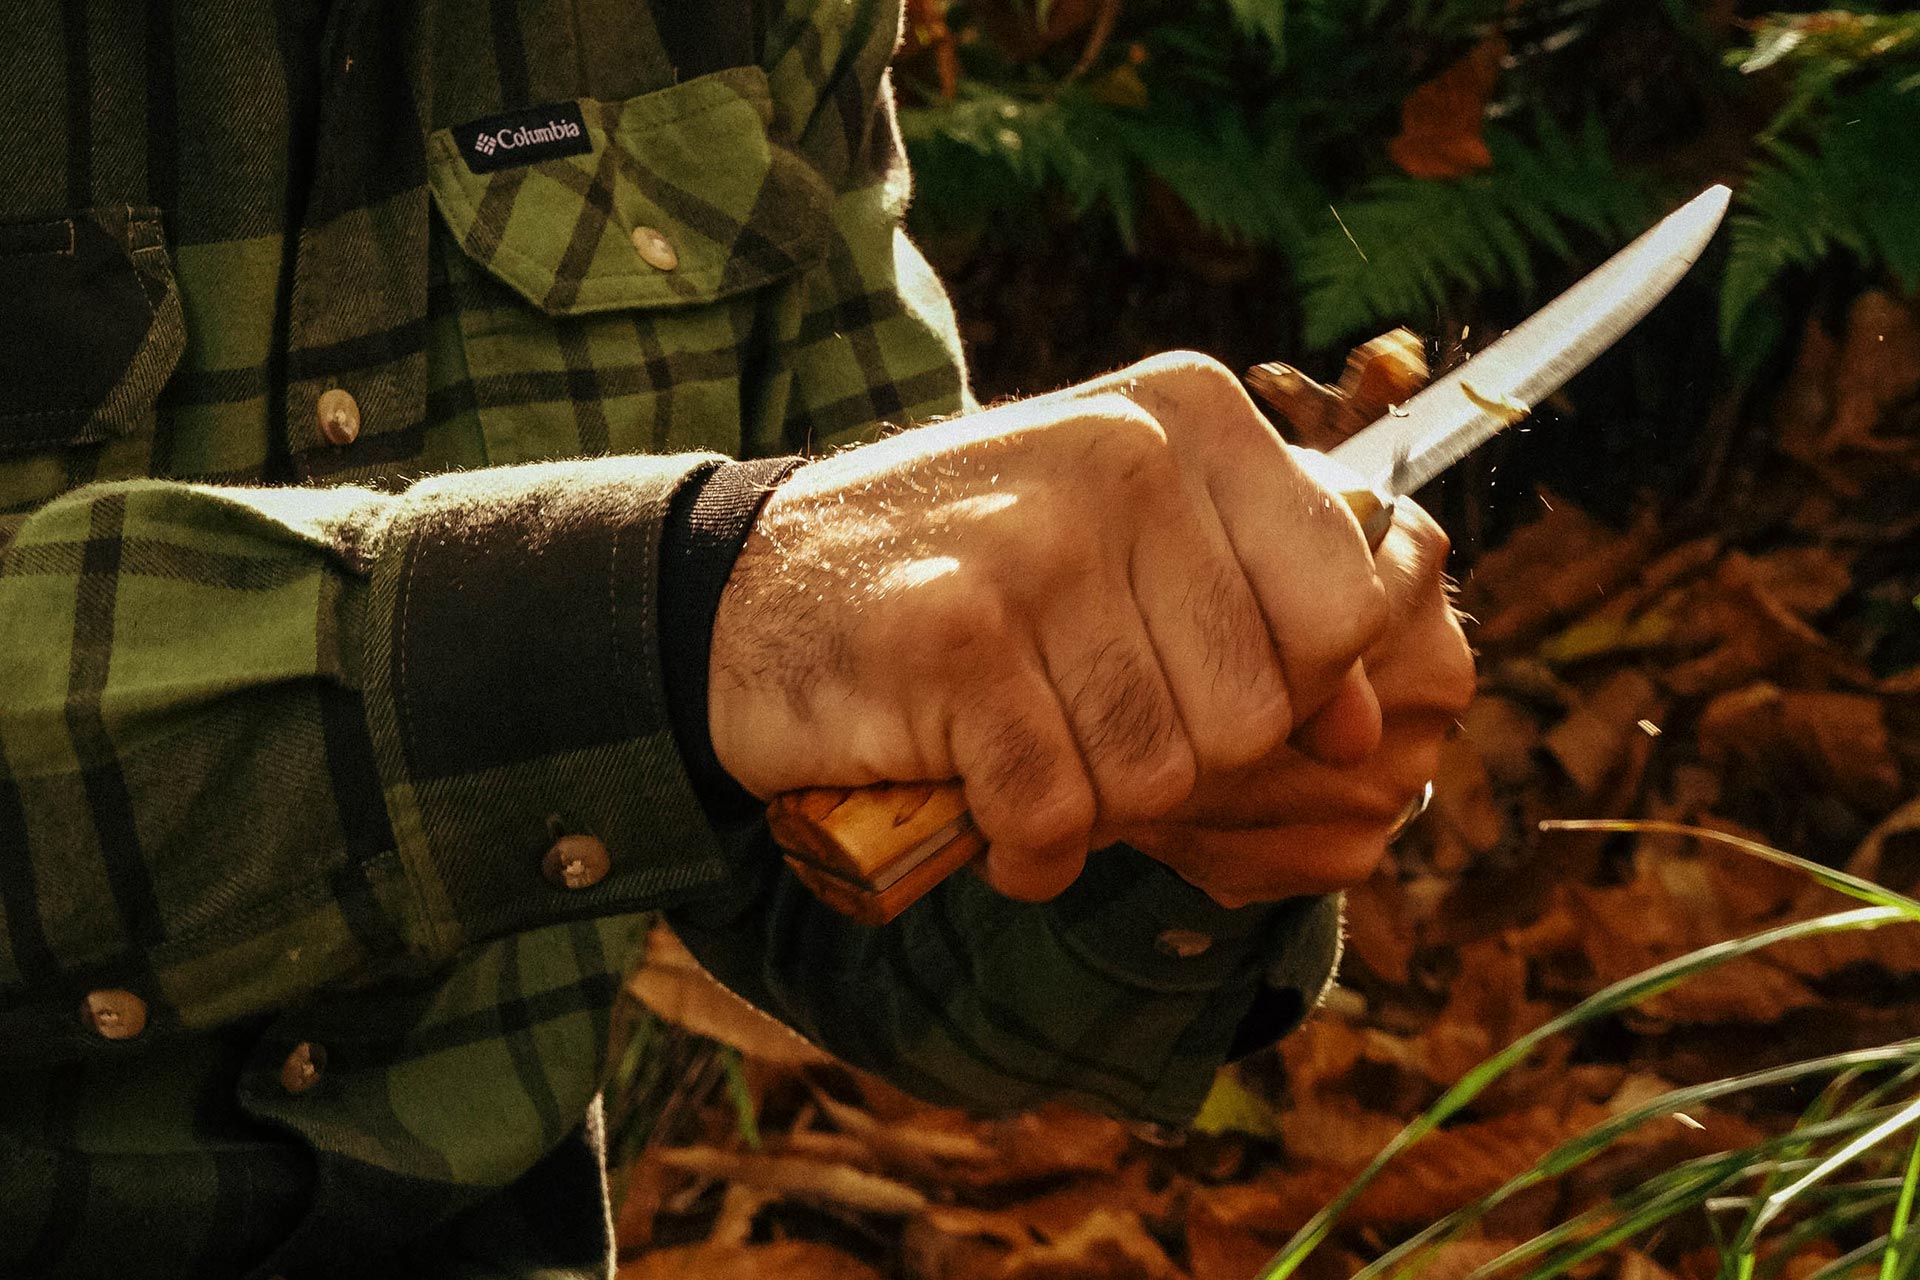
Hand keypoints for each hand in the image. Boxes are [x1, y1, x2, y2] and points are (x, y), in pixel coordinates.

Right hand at [709, 353, 1418, 900]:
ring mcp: (1036, 544)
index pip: (1344, 608)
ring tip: (1017, 750)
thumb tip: (1372, 728)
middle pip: (1254, 714)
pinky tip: (974, 804)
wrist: (749, 589)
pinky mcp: (952, 638)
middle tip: (1073, 725)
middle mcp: (1124, 456)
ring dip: (1086, 809)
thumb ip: (1254, 614)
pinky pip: (1052, 816)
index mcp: (1187, 416)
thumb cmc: (959, 579)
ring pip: (1155, 775)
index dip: (1286, 695)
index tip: (1188, 689)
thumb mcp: (1121, 549)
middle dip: (1168, 764)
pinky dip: (1020, 849)